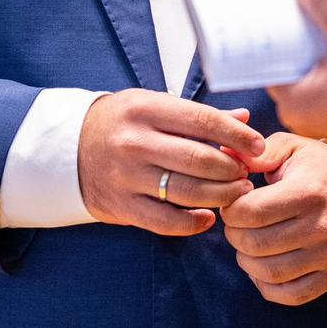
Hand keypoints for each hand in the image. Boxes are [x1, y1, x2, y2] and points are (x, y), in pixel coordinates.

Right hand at [77, 89, 263, 236]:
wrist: (69, 147)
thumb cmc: (122, 122)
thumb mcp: (155, 105)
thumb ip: (199, 115)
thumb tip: (244, 119)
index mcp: (147, 109)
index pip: (202, 121)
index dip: (235, 136)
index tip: (257, 146)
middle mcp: (135, 141)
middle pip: (198, 159)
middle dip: (231, 169)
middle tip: (248, 173)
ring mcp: (126, 175)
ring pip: (185, 191)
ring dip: (219, 195)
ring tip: (237, 193)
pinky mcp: (120, 205)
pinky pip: (164, 221)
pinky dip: (191, 223)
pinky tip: (208, 217)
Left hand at [221, 133, 326, 304]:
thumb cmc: (321, 169)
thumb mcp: (294, 148)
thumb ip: (260, 152)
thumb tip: (226, 154)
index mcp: (308, 191)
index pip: (251, 211)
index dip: (230, 208)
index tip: (233, 201)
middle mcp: (320, 226)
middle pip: (256, 243)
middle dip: (234, 233)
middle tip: (236, 222)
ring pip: (269, 272)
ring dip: (246, 259)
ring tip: (246, 241)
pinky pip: (290, 294)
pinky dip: (266, 284)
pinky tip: (261, 265)